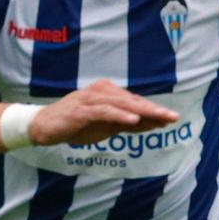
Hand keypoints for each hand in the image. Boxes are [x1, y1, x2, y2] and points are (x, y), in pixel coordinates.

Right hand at [30, 79, 178, 146]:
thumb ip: (127, 124)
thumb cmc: (76, 125)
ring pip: (122, 104)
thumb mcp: (106, 127)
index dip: (154, 111)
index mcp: (109, 94)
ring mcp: (92, 99)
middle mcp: (102, 92)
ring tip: (160, 117)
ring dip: (143, 111)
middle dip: (154, 110)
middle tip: (173, 116)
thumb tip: (152, 124)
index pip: (136, 103)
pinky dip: (120, 114)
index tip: (172, 118)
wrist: (45, 127)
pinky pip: (105, 111)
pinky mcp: (82, 109)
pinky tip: (134, 119)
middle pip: (133, 101)